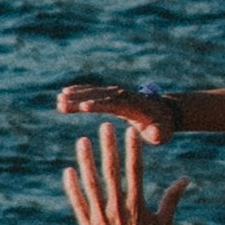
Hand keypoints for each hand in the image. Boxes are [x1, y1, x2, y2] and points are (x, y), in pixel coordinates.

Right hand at [55, 76, 175, 135]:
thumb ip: (158, 133)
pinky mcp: (112, 94)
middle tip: (61, 102)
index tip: (82, 107)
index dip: (99, 105)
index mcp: (134, 106)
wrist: (166, 111)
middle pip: (99, 96)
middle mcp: (124, 96)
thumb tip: (154, 133)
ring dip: (76, 94)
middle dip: (80, 99)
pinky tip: (64, 92)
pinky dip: (80, 91)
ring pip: (94, 92)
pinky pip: (94, 91)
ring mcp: (117, 93)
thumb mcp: (163, 132)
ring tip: (58, 99)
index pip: (114, 105)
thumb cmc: (163, 126)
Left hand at [65, 127, 186, 224]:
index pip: (135, 171)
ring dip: (86, 161)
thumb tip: (185, 179)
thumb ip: (172, 199)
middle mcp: (118, 208)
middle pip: (112, 172)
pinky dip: (73, 187)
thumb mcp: (165, 224)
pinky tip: (69, 171)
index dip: (132, 150)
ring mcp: (101, 217)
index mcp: (137, 205)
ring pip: (92, 183)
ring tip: (82, 141)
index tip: (130, 132)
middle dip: (109, 147)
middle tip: (105, 126)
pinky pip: (78, 203)